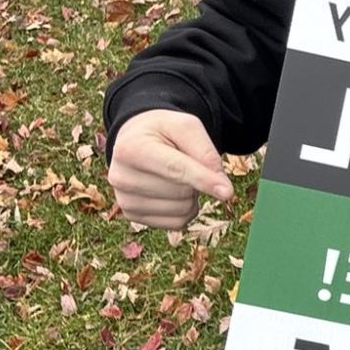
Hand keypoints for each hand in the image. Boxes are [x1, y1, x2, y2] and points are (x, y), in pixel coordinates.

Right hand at [107, 109, 234, 227]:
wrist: (137, 139)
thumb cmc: (164, 132)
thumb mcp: (186, 126)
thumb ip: (206, 153)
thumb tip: (224, 190)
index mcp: (131, 148)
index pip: (175, 169)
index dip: (204, 180)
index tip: (228, 192)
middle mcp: (121, 177)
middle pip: (182, 191)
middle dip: (196, 180)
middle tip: (184, 162)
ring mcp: (124, 200)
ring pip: (182, 210)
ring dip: (191, 195)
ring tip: (176, 176)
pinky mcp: (132, 216)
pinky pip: (176, 223)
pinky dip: (184, 209)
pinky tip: (172, 192)